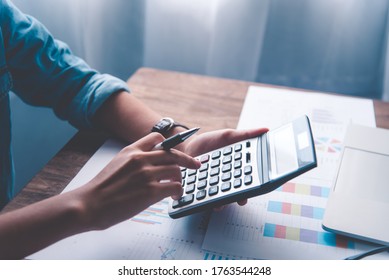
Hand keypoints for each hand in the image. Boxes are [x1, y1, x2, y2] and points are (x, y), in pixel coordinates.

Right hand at [74, 132, 200, 229]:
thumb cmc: (100, 189)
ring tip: (178, 187)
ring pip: (176, 170)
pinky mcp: (150, 191)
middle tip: (196, 164)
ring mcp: (146, 174)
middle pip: (173, 154)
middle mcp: (140, 159)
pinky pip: (174, 186)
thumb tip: (150, 164)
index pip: (157, 138)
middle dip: (187, 160)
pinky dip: (178, 191)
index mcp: (131, 150)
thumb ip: (134, 160)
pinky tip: (174, 196)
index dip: (170, 144)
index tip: (178, 150)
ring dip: (180, 179)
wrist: (89, 204)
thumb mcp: (116, 164)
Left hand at [181, 127, 267, 206]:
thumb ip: (247, 134)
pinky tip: (204, 198)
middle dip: (238, 198)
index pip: (247, 179)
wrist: (188, 146)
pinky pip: (204, 197)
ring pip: (221, 198)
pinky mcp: (201, 189)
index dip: (252, 185)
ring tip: (220, 204)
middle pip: (236, 192)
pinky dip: (205, 199)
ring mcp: (214, 185)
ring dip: (222, 203)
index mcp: (236, 168)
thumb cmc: (210, 141)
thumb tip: (266, 130)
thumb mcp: (229, 136)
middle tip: (239, 200)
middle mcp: (227, 179)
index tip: (254, 188)